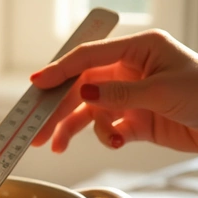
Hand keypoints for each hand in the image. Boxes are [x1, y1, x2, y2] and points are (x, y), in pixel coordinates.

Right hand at [29, 29, 197, 152]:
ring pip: (90, 112)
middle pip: (81, 88)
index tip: (37, 85)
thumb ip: (119, 94)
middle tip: (38, 129)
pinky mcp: (135, 121)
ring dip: (75, 129)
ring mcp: (130, 97)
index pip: (89, 58)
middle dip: (59, 110)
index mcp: (137, 50)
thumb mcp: (161, 90)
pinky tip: (116, 142)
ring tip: (59, 146)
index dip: (60, 71)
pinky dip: (107, 138)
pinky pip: (108, 129)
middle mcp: (129, 71)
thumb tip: (84, 93)